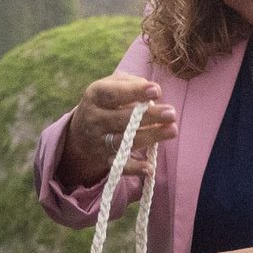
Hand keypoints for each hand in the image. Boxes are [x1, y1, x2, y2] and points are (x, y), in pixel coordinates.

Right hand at [60, 74, 177, 186]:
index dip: (134, 92)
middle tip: (171, 113)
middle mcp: (94, 119)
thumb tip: (152, 91)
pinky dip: (133, 169)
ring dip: (149, 137)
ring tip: (172, 130)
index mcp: (95, 96)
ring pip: (125, 141)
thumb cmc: (106, 103)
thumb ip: (130, 83)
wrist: (79, 134)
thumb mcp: (110, 86)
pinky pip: (120, 165)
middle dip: (148, 116)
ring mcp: (99, 141)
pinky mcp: (105, 159)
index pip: (113, 94)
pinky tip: (149, 168)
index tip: (156, 91)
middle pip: (122, 119)